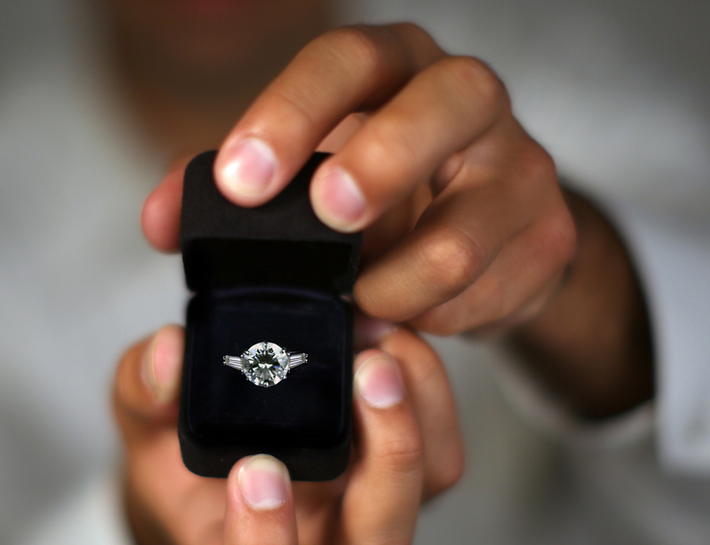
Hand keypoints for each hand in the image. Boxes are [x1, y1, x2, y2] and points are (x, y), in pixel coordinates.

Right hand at [115, 321, 461, 544]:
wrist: (217, 447)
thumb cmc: (178, 450)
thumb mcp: (141, 417)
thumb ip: (144, 390)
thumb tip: (170, 357)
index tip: (253, 470)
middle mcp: (313, 541)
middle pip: (375, 543)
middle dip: (388, 458)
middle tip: (367, 373)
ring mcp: (363, 505)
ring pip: (427, 490)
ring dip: (421, 412)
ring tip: (383, 339)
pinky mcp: (398, 464)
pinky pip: (441, 442)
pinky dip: (429, 384)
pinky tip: (389, 331)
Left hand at [143, 23, 651, 416]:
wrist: (487, 226)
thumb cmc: (379, 189)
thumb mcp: (306, 174)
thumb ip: (234, 188)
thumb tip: (161, 222)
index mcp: (396, 67)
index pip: (348, 62)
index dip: (292, 115)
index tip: (240, 184)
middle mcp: (468, 99)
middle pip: (443, 106)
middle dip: (378, 167)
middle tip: (327, 220)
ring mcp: (519, 168)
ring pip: (463, 233)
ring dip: (392, 285)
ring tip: (353, 303)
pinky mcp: (548, 237)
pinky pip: (483, 295)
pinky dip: (431, 318)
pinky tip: (402, 317)